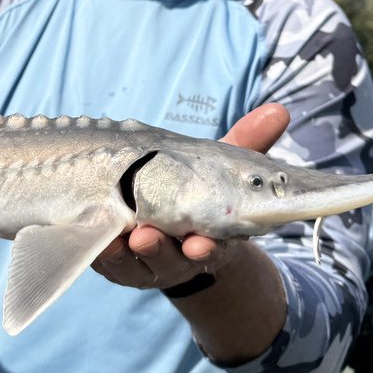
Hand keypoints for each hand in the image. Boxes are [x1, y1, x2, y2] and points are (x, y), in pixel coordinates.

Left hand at [92, 103, 290, 291]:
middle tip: (146, 235)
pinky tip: (94, 240)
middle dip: (158, 248)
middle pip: (169, 258)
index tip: (200, 245)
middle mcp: (180, 256)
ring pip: (134, 262)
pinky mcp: (117, 262)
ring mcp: (147, 262)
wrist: (178, 234)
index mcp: (212, 239)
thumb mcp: (223, 168)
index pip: (213, 248)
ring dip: (123, 252)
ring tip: (115, 236)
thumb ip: (247, 141)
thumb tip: (278, 110)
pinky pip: (106, 261)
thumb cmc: (204, 192)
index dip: (208, 249)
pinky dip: (100, 252)